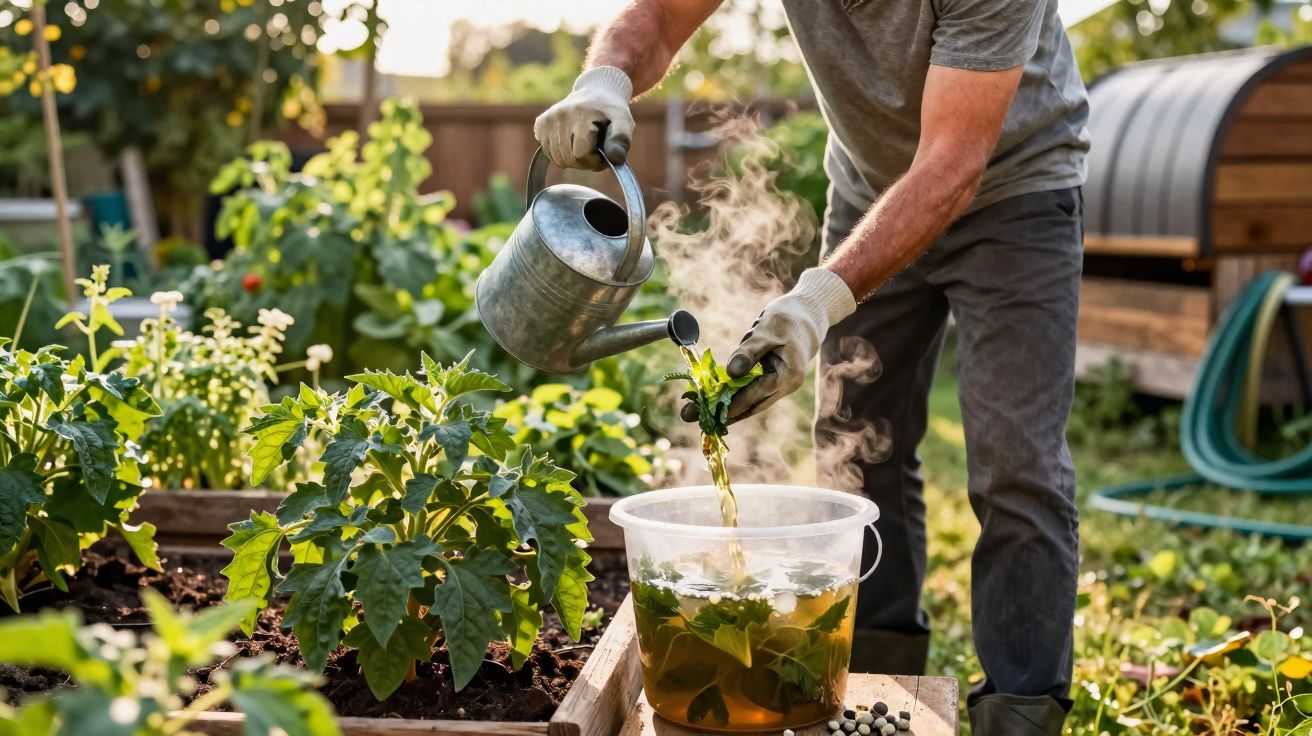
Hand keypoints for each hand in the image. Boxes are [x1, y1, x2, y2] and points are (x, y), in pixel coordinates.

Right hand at [533, 67, 634, 170]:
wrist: (597, 91)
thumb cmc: (611, 111)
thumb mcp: (623, 122)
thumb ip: (621, 139)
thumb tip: (615, 158)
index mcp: (580, 115)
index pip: (581, 155)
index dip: (595, 160)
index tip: (603, 152)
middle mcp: (560, 116)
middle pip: (569, 159)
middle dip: (585, 160)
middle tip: (595, 148)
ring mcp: (548, 119)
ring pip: (557, 159)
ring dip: (573, 158)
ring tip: (584, 143)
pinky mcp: (541, 123)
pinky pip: (548, 152)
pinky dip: (560, 153)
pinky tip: (571, 141)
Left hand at [680, 268, 856, 423]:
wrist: (808, 314)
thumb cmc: (789, 318)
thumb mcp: (767, 330)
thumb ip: (749, 352)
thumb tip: (731, 373)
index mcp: (789, 376)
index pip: (755, 394)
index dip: (731, 404)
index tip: (708, 413)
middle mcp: (785, 386)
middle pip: (751, 405)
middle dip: (721, 413)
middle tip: (689, 417)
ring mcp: (779, 385)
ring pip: (750, 402)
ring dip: (724, 408)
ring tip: (695, 413)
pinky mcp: (771, 380)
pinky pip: (750, 392)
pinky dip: (732, 396)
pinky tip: (712, 400)